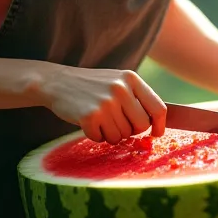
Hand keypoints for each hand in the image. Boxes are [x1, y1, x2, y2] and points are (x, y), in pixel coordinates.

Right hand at [38, 64, 166, 143]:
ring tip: (99, 118)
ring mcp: (105, 103)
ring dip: (110, 133)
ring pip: (121, 136)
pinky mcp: (90, 116)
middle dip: (131, 131)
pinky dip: (95, 135)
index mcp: (131, 79)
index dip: (160, 125)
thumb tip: (158, 124)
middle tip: (116, 123)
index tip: (156, 133)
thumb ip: (136, 97)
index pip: (158, 108)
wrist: (56, 82)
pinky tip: (87, 121)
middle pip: (141, 126)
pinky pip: (102, 139)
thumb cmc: (91, 86)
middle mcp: (120, 89)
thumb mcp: (117, 81)